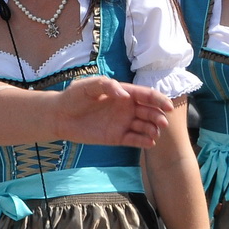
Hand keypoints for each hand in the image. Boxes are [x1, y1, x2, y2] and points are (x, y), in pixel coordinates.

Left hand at [51, 76, 171, 147]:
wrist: (60, 116)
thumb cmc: (74, 97)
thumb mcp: (88, 86)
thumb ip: (107, 86)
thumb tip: (125, 95)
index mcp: (124, 93)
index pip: (146, 95)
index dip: (159, 100)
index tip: (168, 107)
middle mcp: (127, 108)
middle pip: (149, 112)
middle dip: (158, 116)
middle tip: (163, 123)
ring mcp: (123, 123)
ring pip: (145, 126)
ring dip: (153, 130)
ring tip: (154, 134)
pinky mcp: (117, 137)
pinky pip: (134, 140)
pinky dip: (143, 141)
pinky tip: (149, 143)